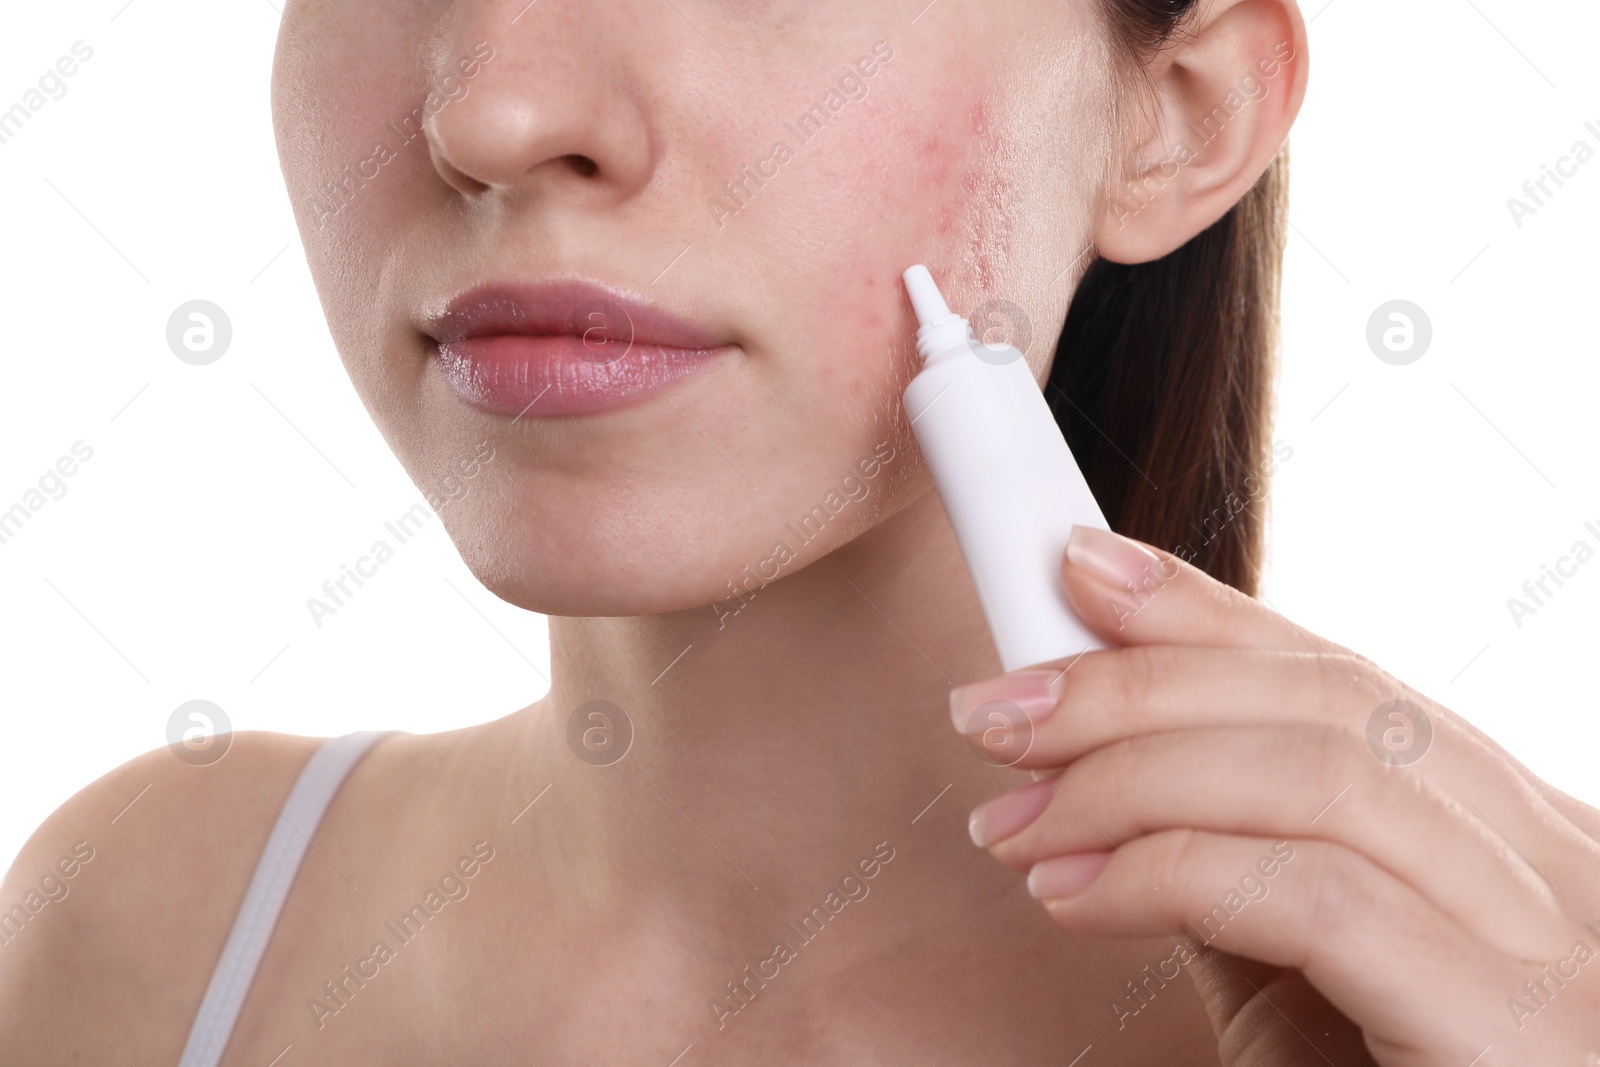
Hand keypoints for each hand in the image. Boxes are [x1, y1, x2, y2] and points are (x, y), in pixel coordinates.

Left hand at [949, 524, 1599, 1065]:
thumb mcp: (1300, 986)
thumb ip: (1234, 873)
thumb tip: (1109, 775)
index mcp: (1507, 832)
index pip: (1343, 673)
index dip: (1203, 607)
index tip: (1075, 568)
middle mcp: (1556, 860)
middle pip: (1328, 701)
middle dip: (1134, 683)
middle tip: (994, 711)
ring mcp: (1559, 941)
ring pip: (1324, 772)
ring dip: (1130, 771)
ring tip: (1010, 814)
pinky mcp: (1524, 1029)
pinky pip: (1319, 893)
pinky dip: (1169, 870)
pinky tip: (1069, 895)